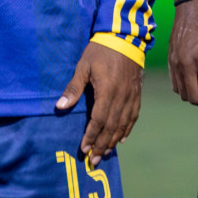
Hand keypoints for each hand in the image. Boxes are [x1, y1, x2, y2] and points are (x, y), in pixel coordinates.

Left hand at [56, 41, 142, 166]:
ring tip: (105, 153)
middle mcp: (122, 97)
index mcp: (107, 91)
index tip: (84, 149)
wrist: (125, 37)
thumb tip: (59, 107)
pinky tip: (122, 139)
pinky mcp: (137, 94)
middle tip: (94, 160)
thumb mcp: (83, 67)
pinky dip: (127, 130)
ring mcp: (132, 96)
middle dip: (102, 145)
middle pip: (112, 127)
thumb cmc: (100, 51)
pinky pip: (133, 116)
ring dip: (114, 141)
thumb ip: (73, 89)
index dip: (92, 136)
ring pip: (123, 125)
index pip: (99, 120)